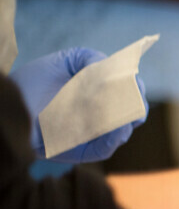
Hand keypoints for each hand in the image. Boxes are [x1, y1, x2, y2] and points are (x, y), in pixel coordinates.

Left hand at [9, 47, 147, 162]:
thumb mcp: (63, 62)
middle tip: (131, 91)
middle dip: (135, 101)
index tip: (133, 78)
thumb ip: (89, 57)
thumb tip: (112, 66)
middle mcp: (101, 118)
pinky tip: (115, 122)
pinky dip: (114, 133)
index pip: (129, 94)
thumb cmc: (31, 85)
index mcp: (99, 97)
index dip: (135, 86)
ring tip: (121, 104)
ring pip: (124, 130)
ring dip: (125, 116)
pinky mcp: (85, 151)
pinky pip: (107, 145)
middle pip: (133, 113)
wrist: (8, 107)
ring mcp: (95, 135)